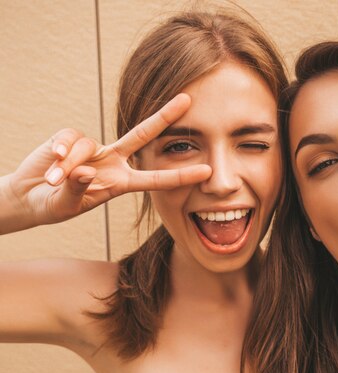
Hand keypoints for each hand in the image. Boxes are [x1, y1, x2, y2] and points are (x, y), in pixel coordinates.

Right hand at [4, 94, 210, 227]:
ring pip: (88, 146)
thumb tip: (85, 171)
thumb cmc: (54, 205)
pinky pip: (69, 140)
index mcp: (121, 183)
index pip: (156, 179)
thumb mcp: (67, 205)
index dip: (180, 176)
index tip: (207, 171)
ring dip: (68, 166)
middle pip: (142, 134)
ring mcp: (93, 149)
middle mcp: (112, 162)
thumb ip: (77, 189)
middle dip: (164, 116)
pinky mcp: (70, 139)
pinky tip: (50, 166)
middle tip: (187, 99)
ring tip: (53, 181)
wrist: (28, 197)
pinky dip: (58, 154)